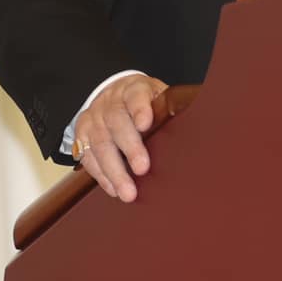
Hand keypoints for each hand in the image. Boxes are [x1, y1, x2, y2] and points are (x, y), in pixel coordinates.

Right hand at [71, 73, 168, 202]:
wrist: (112, 94)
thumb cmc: (143, 102)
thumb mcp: (158, 97)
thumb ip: (170, 110)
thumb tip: (200, 130)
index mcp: (133, 88)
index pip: (136, 95)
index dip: (140, 109)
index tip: (146, 124)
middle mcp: (110, 102)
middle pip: (116, 122)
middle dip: (130, 147)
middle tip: (142, 169)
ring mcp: (93, 117)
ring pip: (100, 143)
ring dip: (114, 170)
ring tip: (127, 192)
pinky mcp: (81, 134)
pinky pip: (88, 157)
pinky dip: (101, 175)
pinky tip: (114, 189)